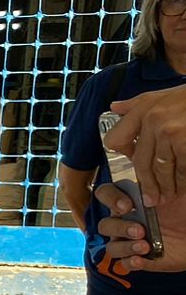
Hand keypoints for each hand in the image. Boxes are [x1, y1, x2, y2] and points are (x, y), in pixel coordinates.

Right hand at [92, 182, 185, 272]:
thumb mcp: (179, 191)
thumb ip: (164, 183)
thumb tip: (155, 174)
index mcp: (132, 201)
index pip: (106, 194)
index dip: (110, 198)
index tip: (128, 206)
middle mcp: (126, 221)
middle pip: (105, 224)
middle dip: (120, 227)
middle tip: (140, 230)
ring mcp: (130, 241)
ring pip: (111, 246)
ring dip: (124, 247)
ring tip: (144, 246)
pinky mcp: (138, 259)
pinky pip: (124, 263)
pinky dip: (130, 262)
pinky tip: (141, 260)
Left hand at [105, 88, 185, 204]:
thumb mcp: (164, 94)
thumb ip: (138, 104)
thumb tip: (115, 107)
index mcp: (143, 109)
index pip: (116, 139)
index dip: (123, 153)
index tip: (132, 161)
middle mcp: (153, 120)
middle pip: (141, 162)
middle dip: (147, 184)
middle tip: (151, 199)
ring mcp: (170, 132)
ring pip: (162, 169)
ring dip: (165, 188)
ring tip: (168, 198)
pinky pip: (182, 169)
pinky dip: (183, 183)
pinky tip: (183, 190)